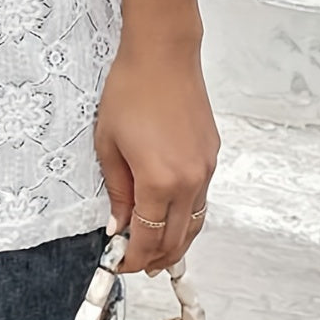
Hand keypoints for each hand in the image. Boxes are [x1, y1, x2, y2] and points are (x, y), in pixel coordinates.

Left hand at [94, 35, 219, 274]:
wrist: (162, 55)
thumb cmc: (131, 90)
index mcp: (159, 181)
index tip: (121, 263)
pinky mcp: (212, 155)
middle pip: (177, 239)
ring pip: (194, 222)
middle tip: (139, 265)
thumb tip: (119, 223)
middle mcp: (189, 181)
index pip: (148, 238)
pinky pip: (201, 198)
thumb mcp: (108, 142)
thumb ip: (116, 189)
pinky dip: (186, 214)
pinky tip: (170, 212)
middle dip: (157, 258)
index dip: (133, 258)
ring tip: (158, 250)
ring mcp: (205, 169)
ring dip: (177, 241)